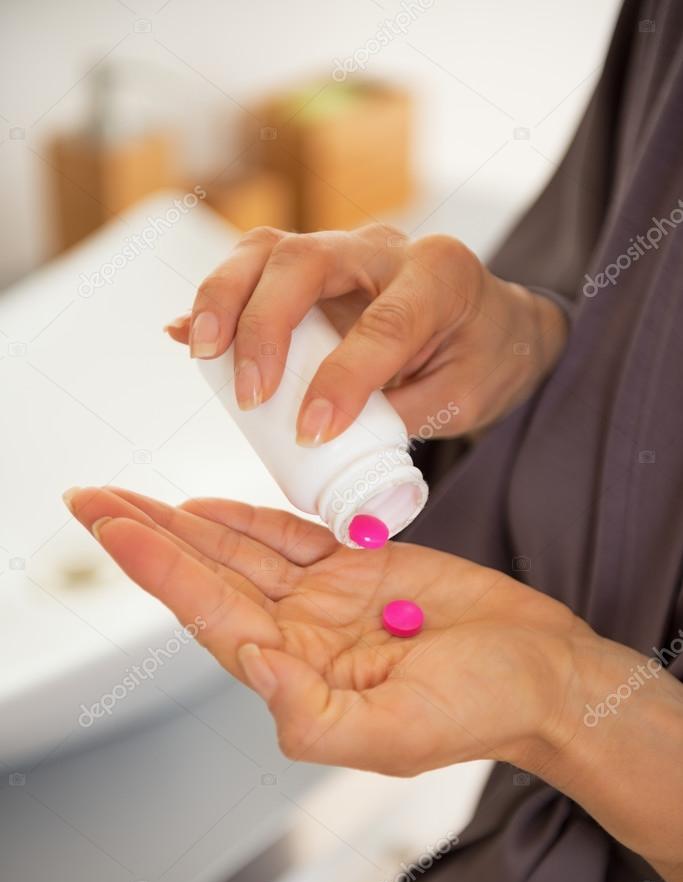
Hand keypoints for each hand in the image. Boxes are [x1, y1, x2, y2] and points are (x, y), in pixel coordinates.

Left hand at [65, 485, 588, 775]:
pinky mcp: (357, 567)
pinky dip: (245, 518)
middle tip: (89, 500)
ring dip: (182, 522)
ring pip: (237, 552)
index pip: (210, 615)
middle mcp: (300, 635)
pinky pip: (287, 537)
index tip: (112, 527)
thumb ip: (311, 714)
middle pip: (206, 577)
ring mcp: (325, 600)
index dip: (158, 569)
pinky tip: (205, 506)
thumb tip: (249, 662)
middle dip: (146, 538)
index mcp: (298, 677)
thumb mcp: (396, 734)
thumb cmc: (483, 708)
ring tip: (127, 497)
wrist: (541, 670)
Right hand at [164, 224, 566, 443]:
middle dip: (265, 325)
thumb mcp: (466, 397)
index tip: (311, 432)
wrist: (494, 323)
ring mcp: (342, 251)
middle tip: (249, 393)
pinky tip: (186, 335)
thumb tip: (326, 440)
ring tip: (201, 354)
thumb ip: (403, 413)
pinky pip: (254, 270)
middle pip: (305, 259)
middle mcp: (385, 248)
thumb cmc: (484, 358)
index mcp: (440, 276)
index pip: (383, 322)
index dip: (342, 378)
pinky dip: (218, 301)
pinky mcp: (311, 268)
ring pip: (267, 250)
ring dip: (224, 299)